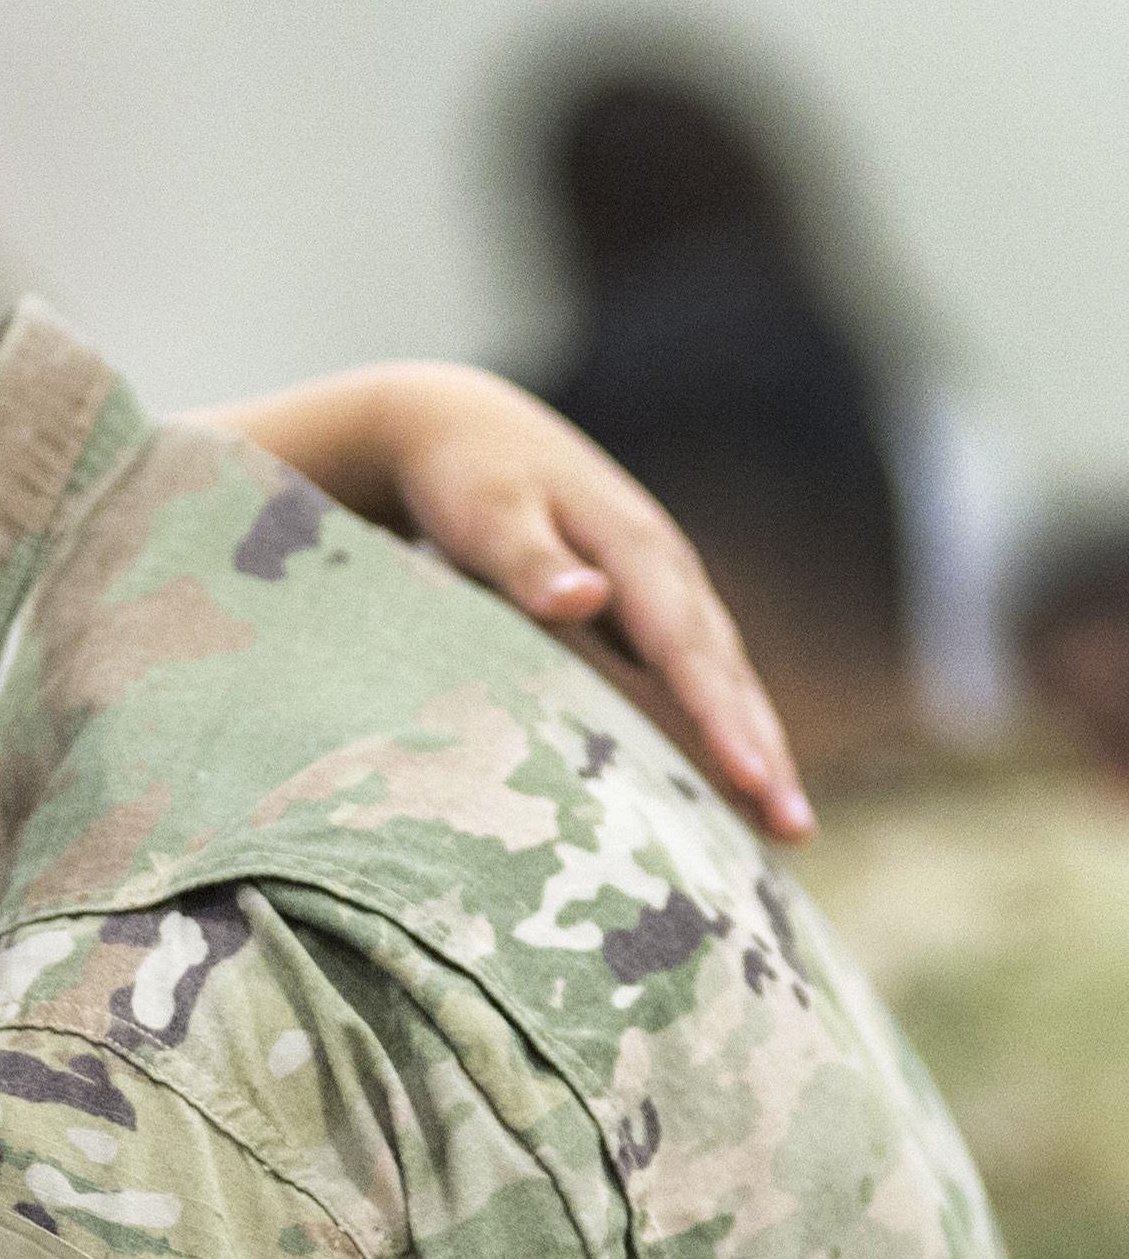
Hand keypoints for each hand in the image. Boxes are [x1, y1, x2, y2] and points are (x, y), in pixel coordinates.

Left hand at [377, 364, 810, 838]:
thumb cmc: (467, 478)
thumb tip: (586, 597)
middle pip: (725, 672)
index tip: (751, 777)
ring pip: (721, 679)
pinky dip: (719, 729)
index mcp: (635, 548)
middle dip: (763, 750)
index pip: (685, 646)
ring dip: (757, 749)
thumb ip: (530, 560)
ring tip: (786, 829)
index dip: (719, 715)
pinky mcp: (643, 610)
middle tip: (795, 830)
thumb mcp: (487, 513)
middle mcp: (667, 572)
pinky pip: (692, 679)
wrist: (463, 428)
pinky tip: (732, 789)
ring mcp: (662, 591)